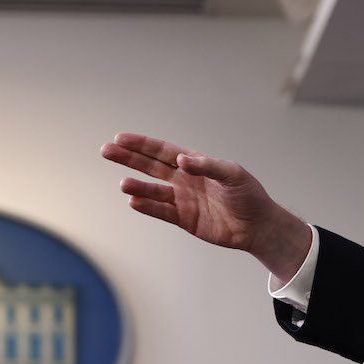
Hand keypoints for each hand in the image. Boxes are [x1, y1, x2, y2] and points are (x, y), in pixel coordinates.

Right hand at [101, 133, 311, 282]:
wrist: (258, 226)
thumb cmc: (249, 195)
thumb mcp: (233, 175)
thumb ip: (208, 166)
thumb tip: (181, 161)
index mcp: (194, 163)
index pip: (162, 151)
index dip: (141, 144)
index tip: (120, 138)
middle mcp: (184, 179)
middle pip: (150, 166)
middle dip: (128, 158)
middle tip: (106, 151)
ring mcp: (182, 199)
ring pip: (153, 191)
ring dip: (137, 187)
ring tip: (123, 186)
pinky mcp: (184, 219)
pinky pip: (161, 211)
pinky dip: (148, 207)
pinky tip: (134, 202)